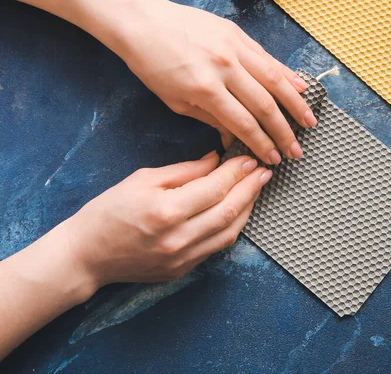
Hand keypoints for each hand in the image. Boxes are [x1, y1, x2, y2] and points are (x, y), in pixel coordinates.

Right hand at [69, 152, 270, 285]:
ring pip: (228, 232)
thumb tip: (215, 160)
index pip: (214, 188)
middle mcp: (178, 238)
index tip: (248, 159)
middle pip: (228, 211)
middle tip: (264, 172)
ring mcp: (182, 259)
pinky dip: (231, 227)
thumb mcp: (142, 179)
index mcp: (166, 210)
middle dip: (250, 189)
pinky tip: (236, 212)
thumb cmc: (109, 210)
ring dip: (247, 209)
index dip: (236, 172)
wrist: (87, 254)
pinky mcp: (182, 270)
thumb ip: (183, 171)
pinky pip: (216, 247)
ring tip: (255, 190)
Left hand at [109, 0, 316, 164]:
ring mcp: (233, 47)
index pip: (244, 123)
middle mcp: (225, 67)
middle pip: (264, 104)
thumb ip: (209, 118)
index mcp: (206, 89)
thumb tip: (234, 137)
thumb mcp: (175, 101)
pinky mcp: (236, 33)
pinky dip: (285, 72)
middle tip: (296, 150)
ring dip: (295, 103)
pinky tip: (300, 86)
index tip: (274, 159)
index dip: (262, 144)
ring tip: (310, 121)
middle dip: (283, 131)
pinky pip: (266, 56)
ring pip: (274, 78)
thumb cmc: (152, 65)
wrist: (143, 22)